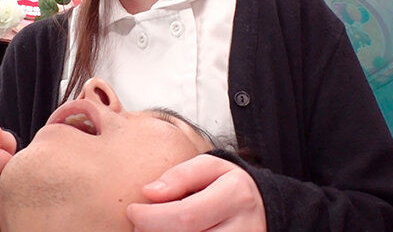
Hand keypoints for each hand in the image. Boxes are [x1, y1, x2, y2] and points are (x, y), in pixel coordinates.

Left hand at [127, 154, 265, 231]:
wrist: (261, 207)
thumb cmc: (227, 185)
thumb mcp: (209, 167)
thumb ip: (180, 176)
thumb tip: (149, 192)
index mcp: (236, 196)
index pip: (185, 217)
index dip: (151, 218)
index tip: (132, 210)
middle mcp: (244, 228)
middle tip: (139, 223)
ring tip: (154, 229)